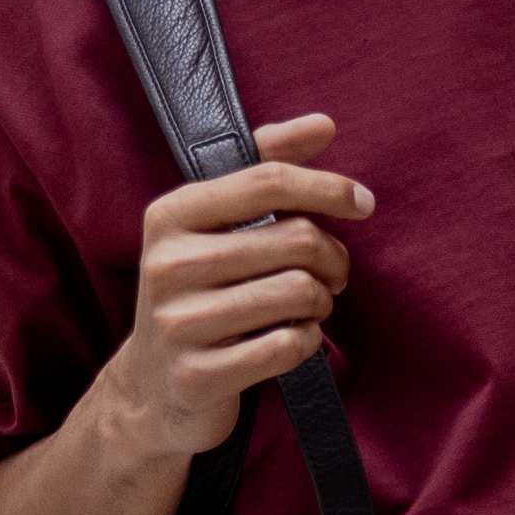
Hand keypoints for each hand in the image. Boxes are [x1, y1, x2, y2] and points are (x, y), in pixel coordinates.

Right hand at [100, 113, 370, 462]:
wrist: (151, 389)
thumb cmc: (200, 293)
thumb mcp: (216, 226)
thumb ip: (266, 168)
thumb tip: (324, 124)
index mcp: (171, 215)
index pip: (268, 180)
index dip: (328, 187)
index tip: (363, 203)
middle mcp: (167, 264)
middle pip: (295, 240)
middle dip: (332, 258)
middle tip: (333, 275)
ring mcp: (178, 324)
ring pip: (298, 293)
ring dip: (322, 302)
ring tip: (312, 306)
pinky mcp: (197, 376)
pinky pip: (288, 347)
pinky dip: (307, 341)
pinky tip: (294, 338)